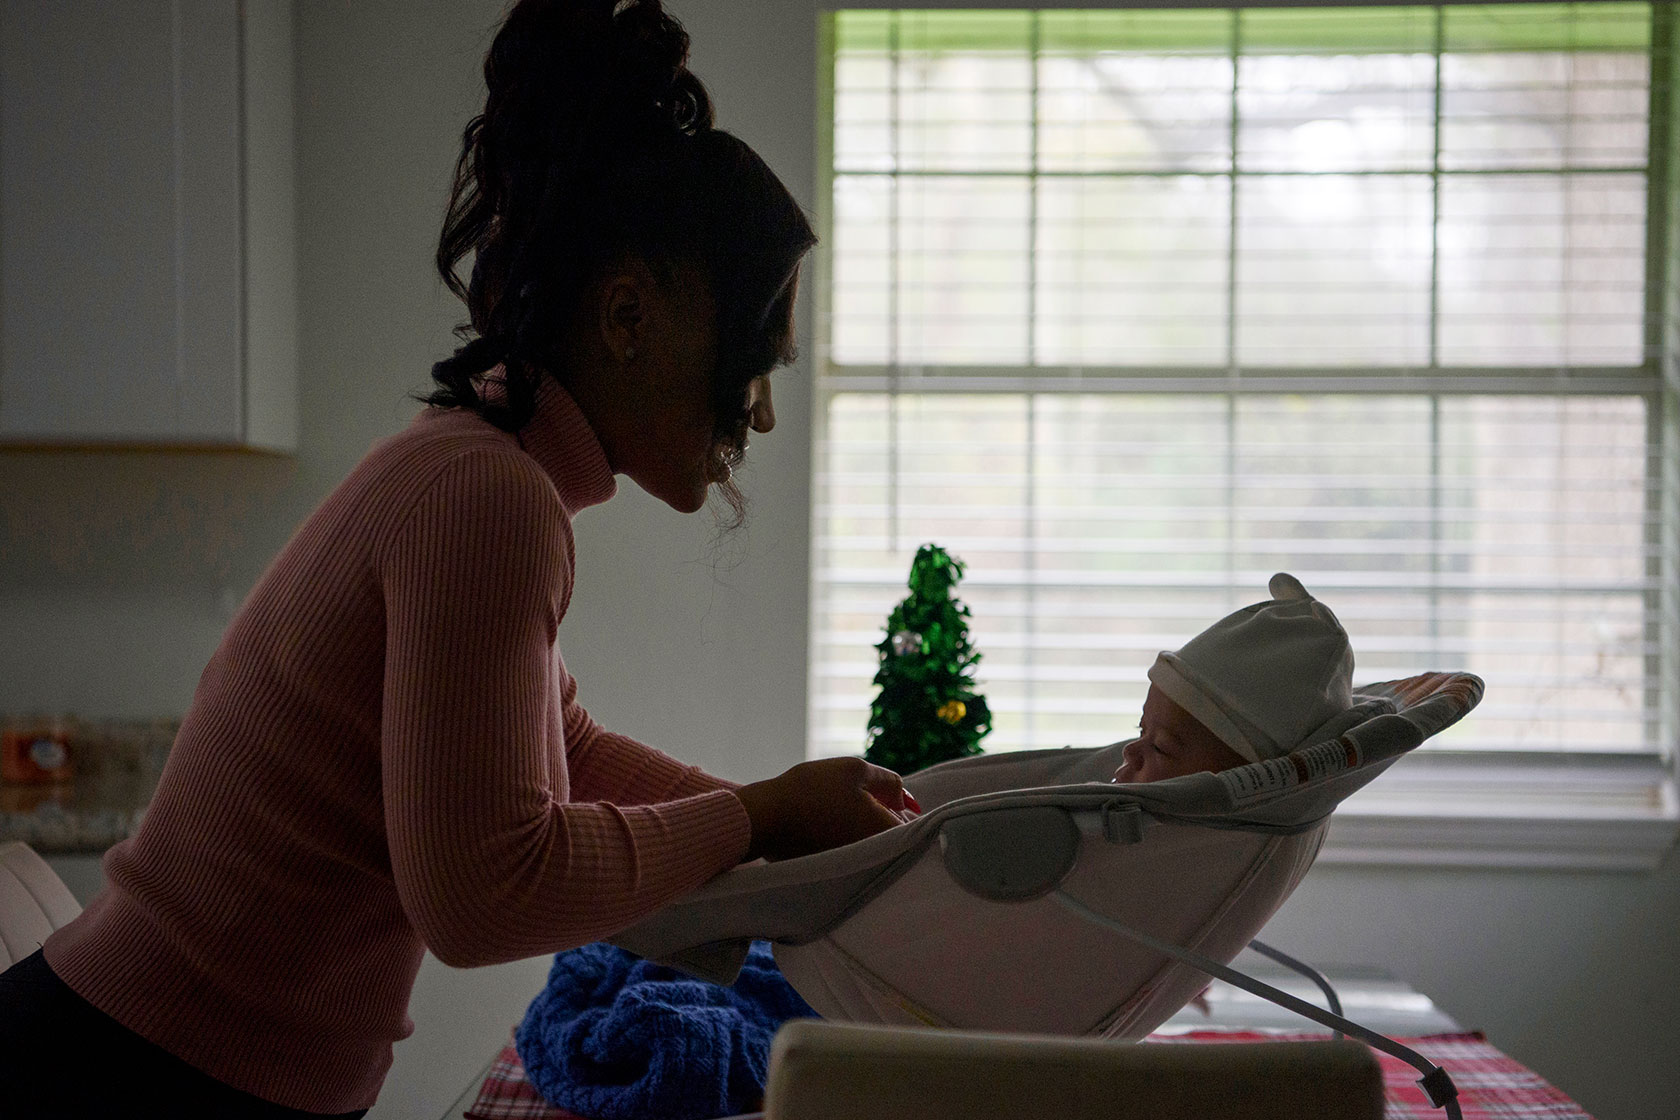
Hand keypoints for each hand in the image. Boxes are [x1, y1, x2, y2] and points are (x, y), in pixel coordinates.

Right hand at [734, 756, 910, 861]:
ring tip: (838, 809)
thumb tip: (905, 801)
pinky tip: (826, 824)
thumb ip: (890, 782)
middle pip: (894, 837)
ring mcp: (856, 870)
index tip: (881, 794)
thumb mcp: (856, 770)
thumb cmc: (812, 790)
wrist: (765, 818)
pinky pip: (855, 856)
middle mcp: (877, 859)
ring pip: (874, 846)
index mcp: (888, 833)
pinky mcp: (836, 875)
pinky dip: (847, 840)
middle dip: (883, 817)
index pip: (914, 823)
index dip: (899, 804)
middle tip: (857, 799)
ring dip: (865, 828)